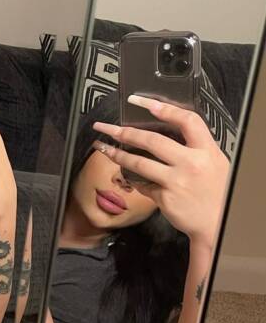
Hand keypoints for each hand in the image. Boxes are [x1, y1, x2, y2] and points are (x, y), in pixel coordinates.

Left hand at [92, 95, 230, 246]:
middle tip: (106, 127)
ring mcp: (176, 181)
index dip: (163, 107)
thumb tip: (168, 132)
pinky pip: (143, 184)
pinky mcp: (165, 198)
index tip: (140, 101)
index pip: (186, 120)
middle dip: (124, 132)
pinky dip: (134, 178)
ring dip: (117, 154)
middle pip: (152, 140)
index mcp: (207, 150)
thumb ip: (195, 148)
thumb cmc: (216, 191)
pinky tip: (126, 174)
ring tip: (103, 148)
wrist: (218, 221)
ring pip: (140, 163)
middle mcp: (192, 163)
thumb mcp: (214, 162)